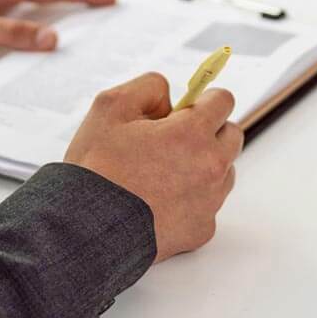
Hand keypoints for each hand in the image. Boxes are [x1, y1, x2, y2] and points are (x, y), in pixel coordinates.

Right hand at [64, 74, 242, 261]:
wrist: (84, 228)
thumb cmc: (96, 169)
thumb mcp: (111, 106)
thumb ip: (148, 87)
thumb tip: (169, 96)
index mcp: (192, 133)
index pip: (223, 101)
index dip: (203, 99)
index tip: (189, 107)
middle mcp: (210, 167)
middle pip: (232, 136)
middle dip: (209, 131)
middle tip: (175, 138)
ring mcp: (209, 202)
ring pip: (224, 172)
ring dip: (204, 165)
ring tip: (164, 172)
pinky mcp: (202, 229)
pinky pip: (208, 205)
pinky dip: (192, 199)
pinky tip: (161, 200)